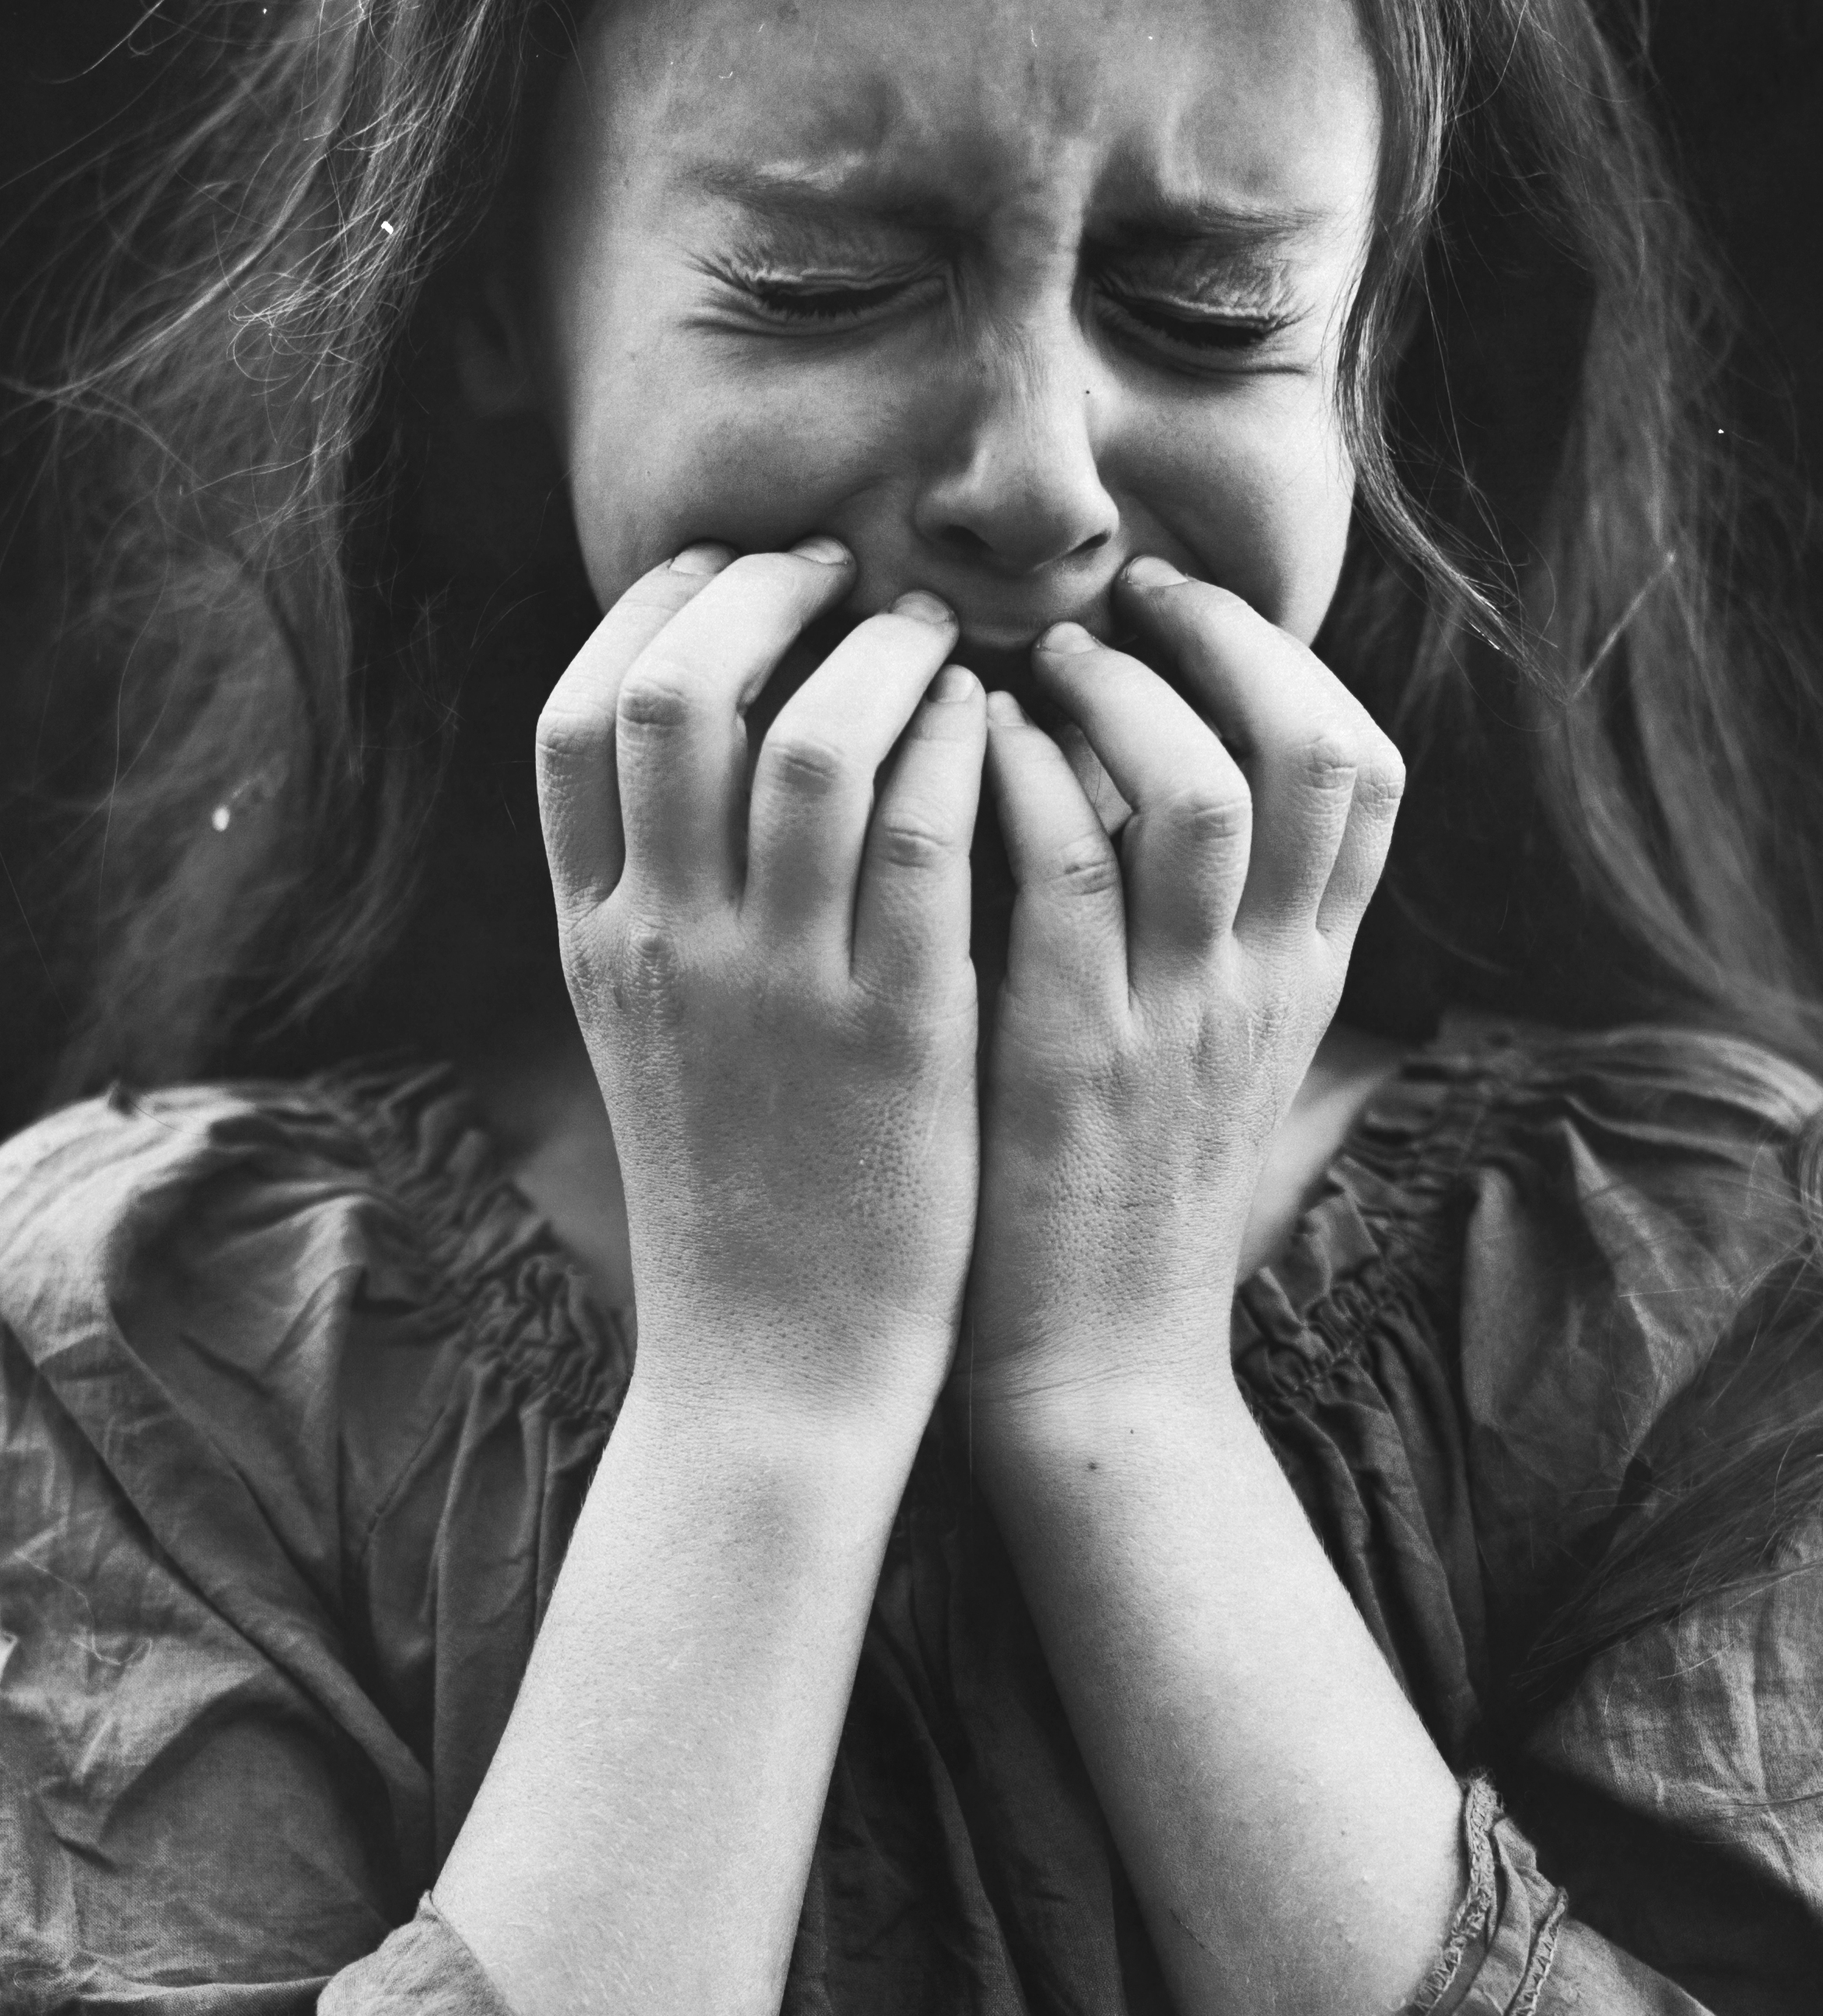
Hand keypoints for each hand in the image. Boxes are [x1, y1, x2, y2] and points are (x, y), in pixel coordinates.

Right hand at [537, 539, 986, 1444]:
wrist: (769, 1360)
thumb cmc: (726, 1182)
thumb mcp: (646, 1026)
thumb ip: (654, 887)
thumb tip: (712, 733)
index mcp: (591, 937)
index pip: (576, 718)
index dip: (651, 612)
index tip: (726, 569)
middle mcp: (662, 943)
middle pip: (677, 694)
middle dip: (759, 595)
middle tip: (838, 575)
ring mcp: (774, 987)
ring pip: (814, 746)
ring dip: (881, 658)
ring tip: (931, 640)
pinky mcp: (893, 1033)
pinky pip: (926, 838)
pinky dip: (960, 749)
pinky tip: (991, 725)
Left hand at [967, 556, 1404, 1410]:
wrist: (1098, 1370)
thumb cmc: (1121, 1196)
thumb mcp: (1203, 1055)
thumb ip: (1196, 926)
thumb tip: (1122, 772)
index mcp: (1304, 975)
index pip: (1365, 774)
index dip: (1287, 664)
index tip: (1190, 611)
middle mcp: (1266, 983)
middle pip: (1311, 752)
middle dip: (1225, 645)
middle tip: (1122, 600)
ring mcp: (1179, 1021)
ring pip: (1198, 793)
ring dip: (1120, 699)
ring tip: (1037, 660)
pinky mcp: (1074, 1060)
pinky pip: (1068, 877)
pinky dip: (1023, 785)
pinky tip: (968, 747)